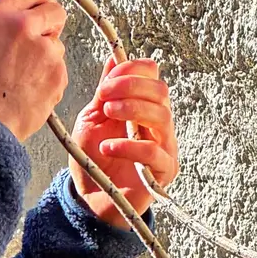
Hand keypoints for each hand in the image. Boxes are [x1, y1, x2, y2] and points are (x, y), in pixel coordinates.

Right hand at [0, 0, 69, 143]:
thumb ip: (4, 18)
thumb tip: (25, 9)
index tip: (41, 7)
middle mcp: (23, 26)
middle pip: (55, 11)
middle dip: (49, 26)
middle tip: (33, 46)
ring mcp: (44, 50)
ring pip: (58, 44)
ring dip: (46, 56)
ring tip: (22, 76)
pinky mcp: (57, 73)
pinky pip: (60, 68)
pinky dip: (49, 78)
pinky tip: (29, 89)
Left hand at [69, 58, 178, 228]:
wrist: (91, 198)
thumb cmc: (93, 158)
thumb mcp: (93, 119)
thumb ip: (105, 92)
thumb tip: (114, 59)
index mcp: (144, 106)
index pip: (152, 76)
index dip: (132, 73)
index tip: (105, 84)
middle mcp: (158, 123)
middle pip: (160, 91)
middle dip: (131, 87)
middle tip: (105, 98)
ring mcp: (165, 146)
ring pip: (162, 116)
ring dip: (133, 109)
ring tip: (107, 114)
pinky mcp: (164, 171)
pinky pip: (154, 153)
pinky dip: (129, 146)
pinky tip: (107, 146)